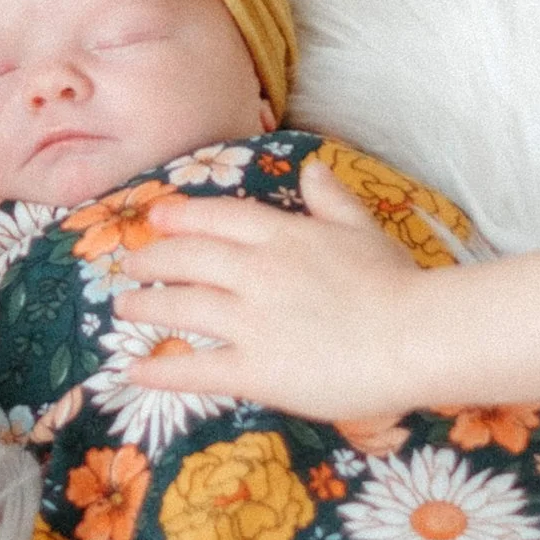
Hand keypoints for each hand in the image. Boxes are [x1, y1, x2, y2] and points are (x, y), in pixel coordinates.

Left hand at [113, 166, 435, 420]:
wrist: (416, 336)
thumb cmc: (399, 284)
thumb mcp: (363, 229)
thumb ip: (332, 200)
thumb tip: (313, 169)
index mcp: (282, 234)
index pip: (217, 218)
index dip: (181, 218)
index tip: (156, 218)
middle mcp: (256, 271)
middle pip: (187, 258)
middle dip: (153, 260)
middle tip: (131, 266)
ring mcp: (252, 320)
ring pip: (181, 307)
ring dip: (146, 306)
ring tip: (123, 308)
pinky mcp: (256, 369)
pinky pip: (196, 369)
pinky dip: (160, 370)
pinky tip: (134, 370)